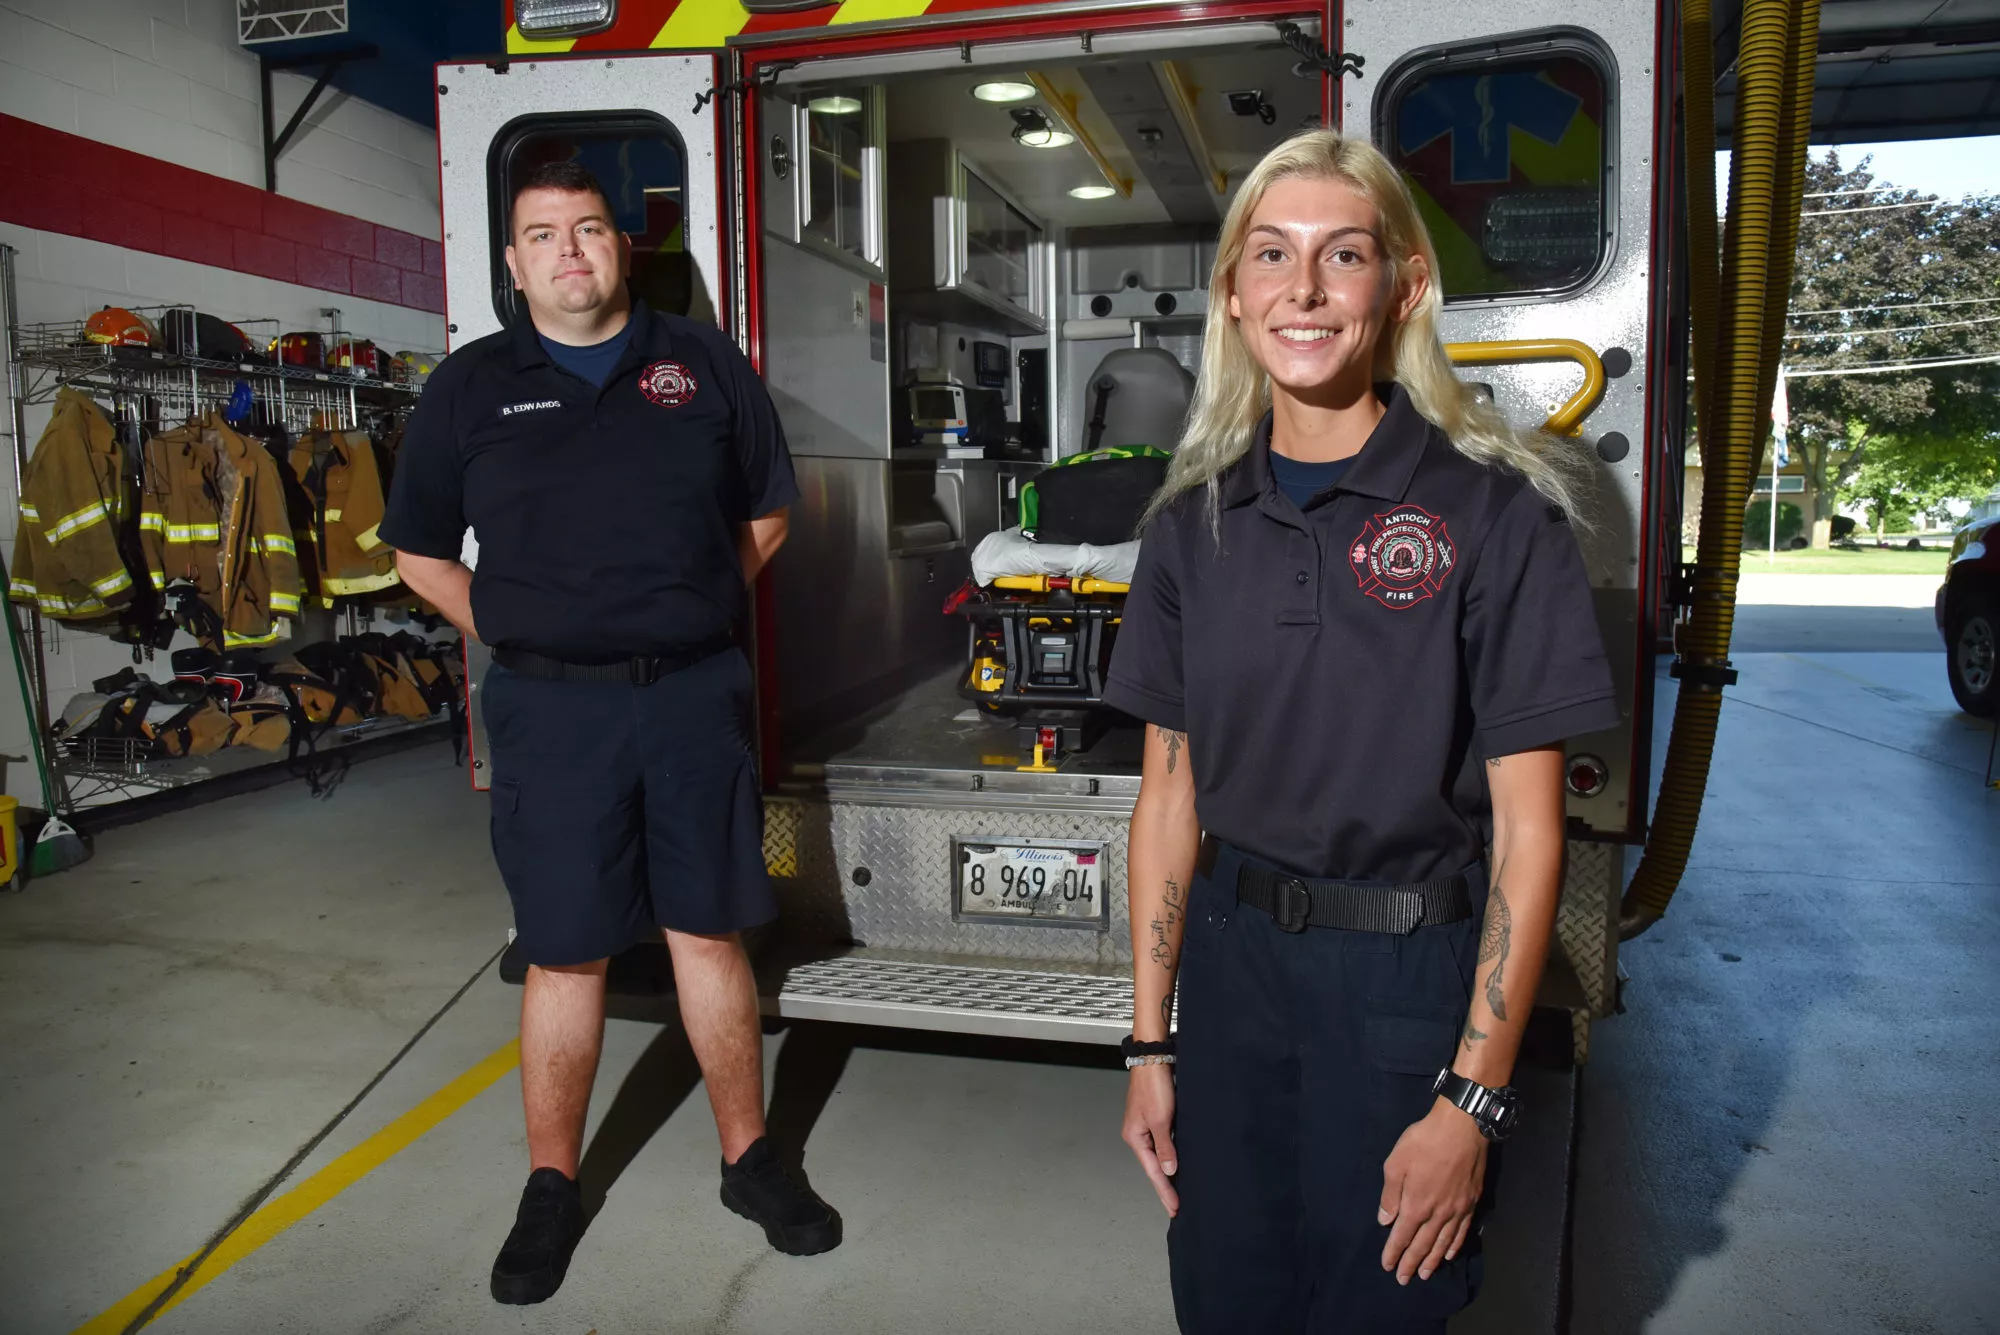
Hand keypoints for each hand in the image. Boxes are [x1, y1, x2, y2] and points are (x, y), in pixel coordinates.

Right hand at [1121, 1063, 1178, 1215]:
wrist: (1154, 1059)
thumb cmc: (1154, 1087)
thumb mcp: (1161, 1120)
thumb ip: (1165, 1147)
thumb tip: (1168, 1171)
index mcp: (1135, 1138)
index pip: (1153, 1171)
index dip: (1166, 1191)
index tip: (1175, 1208)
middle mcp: (1138, 1134)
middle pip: (1153, 1166)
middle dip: (1165, 1187)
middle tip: (1176, 1207)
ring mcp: (1146, 1126)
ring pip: (1158, 1155)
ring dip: (1168, 1173)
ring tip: (1178, 1192)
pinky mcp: (1155, 1118)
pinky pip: (1162, 1144)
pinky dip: (1169, 1156)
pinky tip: (1176, 1164)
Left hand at [1378, 1098, 1486, 1283]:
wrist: (1462, 1128)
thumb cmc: (1424, 1141)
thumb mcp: (1396, 1162)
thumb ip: (1390, 1194)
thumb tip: (1385, 1220)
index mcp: (1415, 1205)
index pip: (1402, 1236)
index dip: (1394, 1253)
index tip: (1387, 1267)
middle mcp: (1437, 1214)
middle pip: (1422, 1245)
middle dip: (1411, 1263)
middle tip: (1404, 1279)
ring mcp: (1457, 1210)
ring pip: (1443, 1243)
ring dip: (1432, 1261)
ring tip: (1425, 1274)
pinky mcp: (1471, 1203)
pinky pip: (1461, 1232)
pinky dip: (1454, 1246)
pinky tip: (1449, 1254)